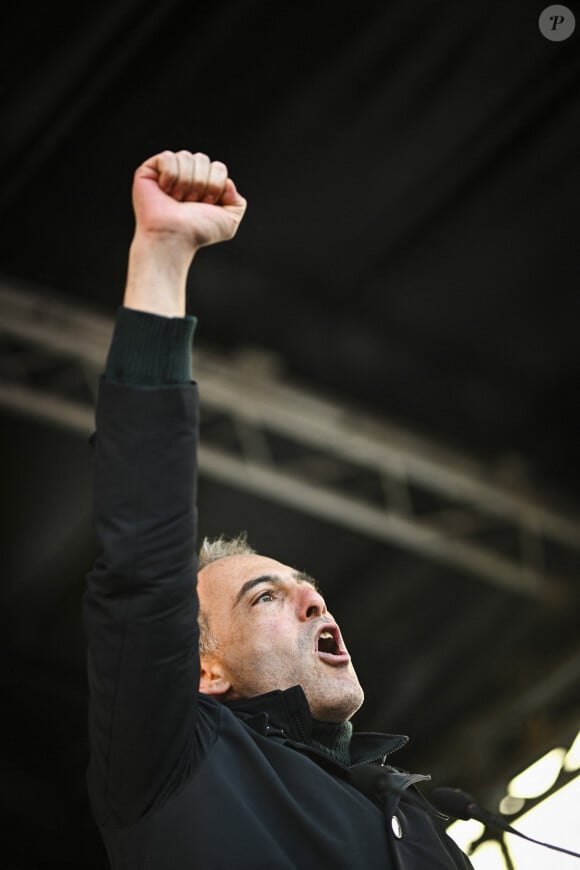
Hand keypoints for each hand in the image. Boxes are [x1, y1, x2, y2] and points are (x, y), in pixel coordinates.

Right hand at [132, 150, 246, 250]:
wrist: (175, 237)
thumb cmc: (198, 232)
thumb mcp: (229, 222)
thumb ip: (237, 202)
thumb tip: (227, 182)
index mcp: (203, 184)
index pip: (218, 167)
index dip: (216, 185)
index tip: (206, 204)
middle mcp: (186, 176)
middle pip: (203, 159)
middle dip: (201, 183)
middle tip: (190, 203)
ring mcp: (167, 172)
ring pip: (186, 156)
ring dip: (185, 183)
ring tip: (177, 200)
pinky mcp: (149, 171)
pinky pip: (168, 157)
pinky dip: (170, 176)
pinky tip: (165, 190)